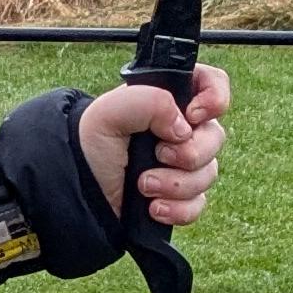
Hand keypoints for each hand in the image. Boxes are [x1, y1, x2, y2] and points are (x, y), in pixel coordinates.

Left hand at [78, 60, 229, 229]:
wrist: (76, 191)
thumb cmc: (88, 145)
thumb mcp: (110, 112)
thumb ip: (149, 101)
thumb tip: (184, 127)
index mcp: (167, 101)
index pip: (213, 84)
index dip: (215, 99)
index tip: (192, 116)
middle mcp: (179, 130)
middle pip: (216, 137)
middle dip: (190, 152)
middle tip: (158, 155)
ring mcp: (181, 165)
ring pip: (209, 174)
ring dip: (176, 184)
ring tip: (142, 185)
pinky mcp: (179, 196)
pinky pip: (198, 204)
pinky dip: (177, 209)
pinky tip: (153, 207)